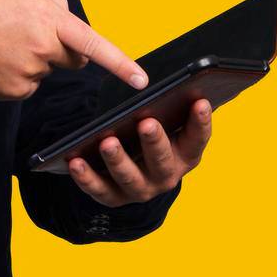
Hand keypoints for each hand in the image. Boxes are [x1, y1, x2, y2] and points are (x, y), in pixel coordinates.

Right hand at [0, 0, 147, 100]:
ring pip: (45, 70)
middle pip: (72, 58)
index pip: (94, 45)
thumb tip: (69, 19)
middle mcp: (43, 49)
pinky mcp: (13, 91)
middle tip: (27, 31)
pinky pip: (27, 84)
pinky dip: (16, 74)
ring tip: (1, 40)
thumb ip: (54, 0)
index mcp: (50, 19)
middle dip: (62, 48)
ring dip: (33, 58)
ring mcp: (28, 73)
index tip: (141, 80)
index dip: (121, 64)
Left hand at [67, 100, 211, 206]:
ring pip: (129, 177)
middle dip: (154, 142)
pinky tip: (75, 161)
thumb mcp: (168, 123)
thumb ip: (172, 107)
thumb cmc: (153, 135)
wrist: (136, 169)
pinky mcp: (114, 197)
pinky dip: (86, 177)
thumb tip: (176, 80)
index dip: (201, 122)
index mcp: (185, 155)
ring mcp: (140, 189)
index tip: (200, 101)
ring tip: (107, 142)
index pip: (198, 139)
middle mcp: (166, 176)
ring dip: (118, 160)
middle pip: (162, 161)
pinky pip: (99, 189)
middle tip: (147, 122)